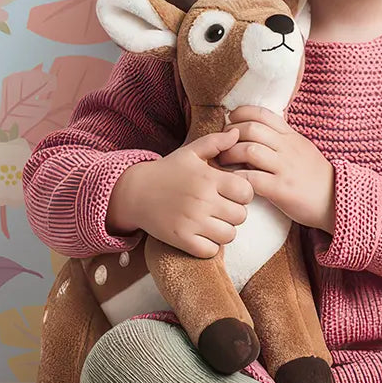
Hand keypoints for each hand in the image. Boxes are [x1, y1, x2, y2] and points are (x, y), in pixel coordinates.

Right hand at [107, 130, 255, 258]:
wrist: (135, 192)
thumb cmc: (167, 171)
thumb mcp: (191, 152)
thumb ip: (216, 142)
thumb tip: (237, 132)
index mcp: (209, 178)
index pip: (247, 192)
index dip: (243, 194)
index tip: (233, 193)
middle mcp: (202, 199)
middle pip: (241, 216)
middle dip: (235, 212)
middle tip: (223, 208)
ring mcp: (191, 221)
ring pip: (229, 235)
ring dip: (224, 230)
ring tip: (214, 222)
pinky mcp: (181, 238)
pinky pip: (210, 250)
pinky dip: (210, 246)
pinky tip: (203, 235)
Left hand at [221, 106, 335, 232]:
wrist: (337, 201)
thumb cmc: (315, 177)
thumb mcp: (302, 149)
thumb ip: (283, 138)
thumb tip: (258, 127)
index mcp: (292, 136)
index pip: (263, 113)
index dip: (242, 113)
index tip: (230, 121)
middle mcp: (288, 148)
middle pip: (251, 129)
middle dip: (230, 135)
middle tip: (220, 145)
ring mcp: (285, 168)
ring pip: (249, 150)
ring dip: (229, 155)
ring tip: (222, 163)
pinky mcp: (282, 189)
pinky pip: (252, 179)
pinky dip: (236, 178)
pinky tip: (230, 182)